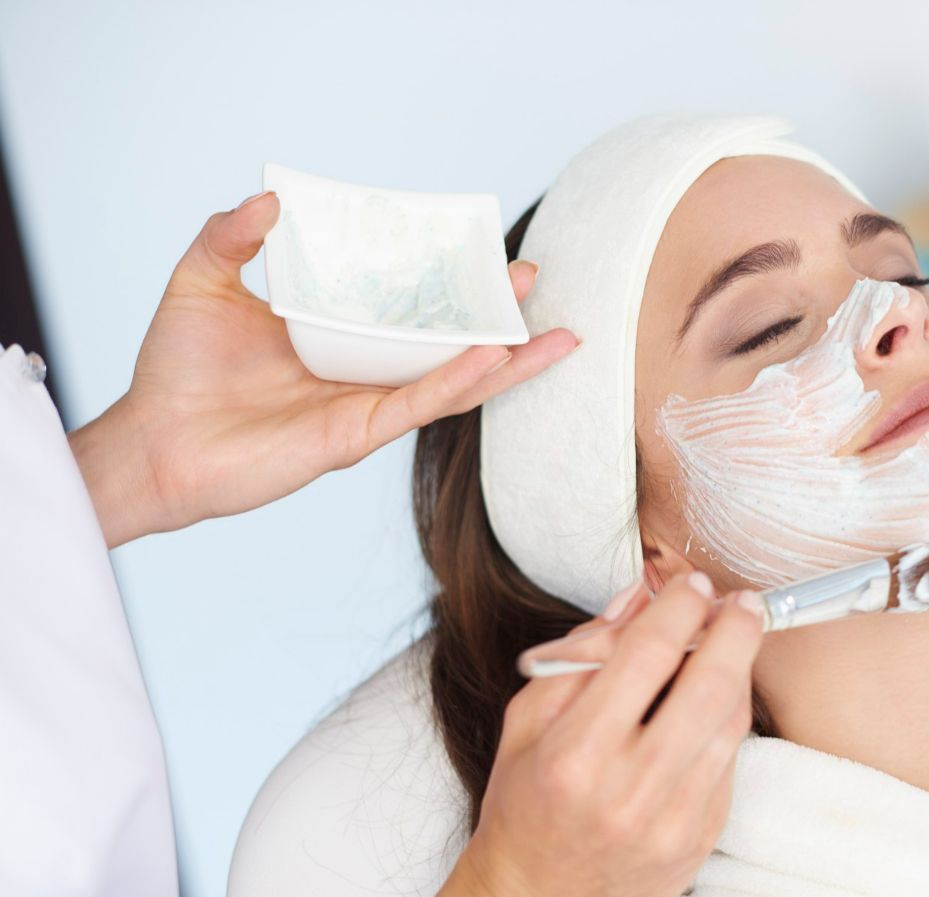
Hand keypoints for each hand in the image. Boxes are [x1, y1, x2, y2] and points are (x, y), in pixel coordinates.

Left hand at [68, 190, 578, 547]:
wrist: (153, 444)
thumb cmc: (175, 373)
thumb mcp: (201, 282)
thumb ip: (231, 238)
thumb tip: (271, 200)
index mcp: (338, 338)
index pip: (404, 307)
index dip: (446, 282)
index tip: (482, 250)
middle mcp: (362, 374)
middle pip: (446, 343)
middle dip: (495, 317)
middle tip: (532, 280)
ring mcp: (366, 406)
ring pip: (453, 381)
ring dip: (505, 358)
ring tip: (554, 334)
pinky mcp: (356, 434)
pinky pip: (420, 404)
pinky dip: (459, 381)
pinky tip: (495, 357)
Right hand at [464, 571, 764, 896]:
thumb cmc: (523, 808)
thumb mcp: (526, 721)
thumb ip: (582, 654)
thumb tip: (639, 598)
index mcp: (575, 754)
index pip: (647, 654)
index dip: (680, 607)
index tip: (692, 584)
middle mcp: (629, 790)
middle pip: (710, 685)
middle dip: (735, 629)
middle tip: (742, 602)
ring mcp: (673, 822)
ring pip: (731, 722)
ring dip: (740, 671)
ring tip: (732, 642)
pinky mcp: (700, 841)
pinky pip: (729, 762)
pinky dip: (727, 721)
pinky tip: (714, 701)